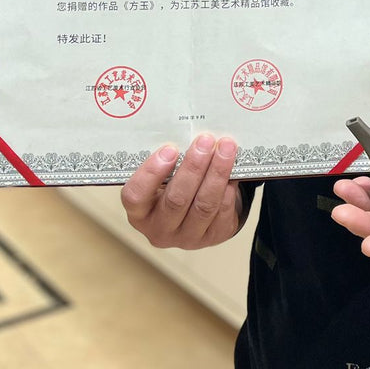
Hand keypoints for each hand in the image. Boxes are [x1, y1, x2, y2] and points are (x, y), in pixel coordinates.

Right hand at [121, 134, 242, 249]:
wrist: (196, 209)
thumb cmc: (174, 184)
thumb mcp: (163, 176)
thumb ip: (168, 161)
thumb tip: (187, 130)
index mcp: (139, 212)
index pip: (135, 196)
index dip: (151, 173)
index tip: (170, 149)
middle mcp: (159, 230)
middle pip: (176, 200)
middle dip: (194, 167)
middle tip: (206, 141)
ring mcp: (186, 238)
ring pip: (204, 206)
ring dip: (217, 173)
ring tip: (226, 147)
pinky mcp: (212, 238)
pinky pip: (222, 212)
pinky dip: (229, 188)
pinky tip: (233, 169)